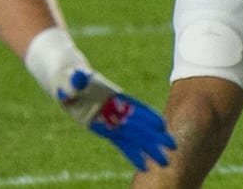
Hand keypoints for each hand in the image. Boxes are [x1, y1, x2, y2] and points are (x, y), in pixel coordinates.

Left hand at [55, 68, 174, 170]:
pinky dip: (133, 154)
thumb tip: (79, 77)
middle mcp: (117, 110)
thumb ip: (76, 80)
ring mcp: (112, 120)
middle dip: (155, 137)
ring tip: (165, 161)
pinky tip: (144, 165)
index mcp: (113, 97)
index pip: (134, 109)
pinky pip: (122, 144)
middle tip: (173, 147)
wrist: (68, 79)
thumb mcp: (72, 77)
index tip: (162, 126)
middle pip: (139, 126)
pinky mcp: (105, 129)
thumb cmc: (70, 77)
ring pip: (134, 138)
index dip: (148, 117)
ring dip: (150, 149)